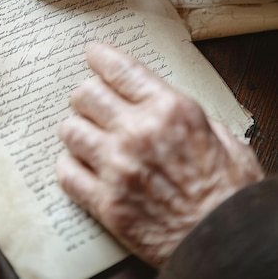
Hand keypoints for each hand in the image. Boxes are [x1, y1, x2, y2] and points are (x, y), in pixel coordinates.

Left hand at [56, 42, 262, 266]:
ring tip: (87, 136)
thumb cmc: (228, 191)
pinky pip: (67, 172)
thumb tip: (158, 100)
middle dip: (87, 95)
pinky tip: (81, 166)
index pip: (120, 69)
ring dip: (78, 130)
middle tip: (92, 102)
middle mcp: (137, 132)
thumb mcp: (221, 136)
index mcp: (168, 110)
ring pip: (70, 130)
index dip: (101, 56)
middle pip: (86, 94)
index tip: (93, 54)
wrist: (225, 241)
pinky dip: (70, 166)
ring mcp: (117, 167)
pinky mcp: (106, 202)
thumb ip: (185, 114)